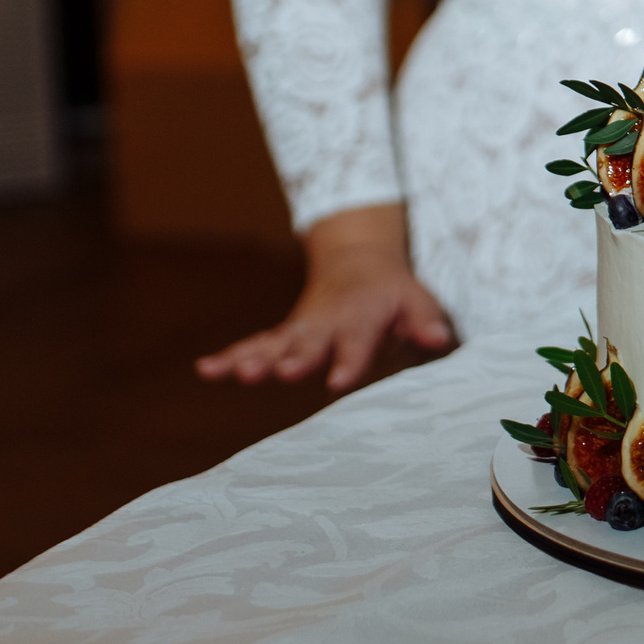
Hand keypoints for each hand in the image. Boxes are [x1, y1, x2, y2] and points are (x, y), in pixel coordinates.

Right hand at [196, 204, 452, 391]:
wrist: (357, 261)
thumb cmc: (393, 291)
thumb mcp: (417, 299)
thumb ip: (425, 320)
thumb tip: (439, 339)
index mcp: (362, 315)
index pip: (357, 342)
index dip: (349, 361)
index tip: (338, 382)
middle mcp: (325, 322)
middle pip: (308, 342)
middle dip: (294, 359)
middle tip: (281, 374)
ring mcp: (300, 328)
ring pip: (274, 344)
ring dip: (255, 358)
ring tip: (237, 374)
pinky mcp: (284, 334)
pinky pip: (254, 343)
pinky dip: (229, 355)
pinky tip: (205, 370)